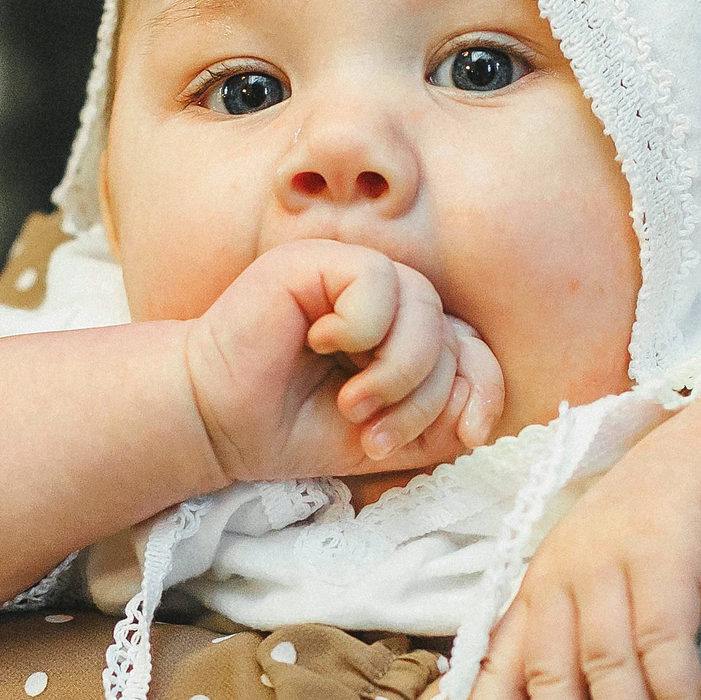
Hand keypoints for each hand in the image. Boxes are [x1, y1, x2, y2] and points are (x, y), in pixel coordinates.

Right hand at [183, 239, 503, 483]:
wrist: (217, 424)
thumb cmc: (292, 429)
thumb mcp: (385, 439)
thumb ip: (439, 425)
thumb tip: (479, 414)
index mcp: (404, 336)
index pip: (473, 348)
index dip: (483, 387)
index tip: (469, 433)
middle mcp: (385, 299)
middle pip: (452, 336)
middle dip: (425, 399)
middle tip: (375, 436)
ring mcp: (352, 274)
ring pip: (424, 309)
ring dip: (397, 372)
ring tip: (354, 406)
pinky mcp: (318, 260)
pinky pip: (378, 282)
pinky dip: (360, 327)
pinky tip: (318, 344)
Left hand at [460, 406, 700, 699]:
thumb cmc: (646, 544)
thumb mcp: (593, 587)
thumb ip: (566, 644)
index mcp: (536, 590)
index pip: (499, 666)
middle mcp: (563, 576)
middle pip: (551, 675)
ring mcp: (612, 563)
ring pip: (608, 666)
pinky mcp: (666, 555)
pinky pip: (667, 639)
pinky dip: (676, 697)